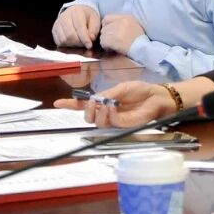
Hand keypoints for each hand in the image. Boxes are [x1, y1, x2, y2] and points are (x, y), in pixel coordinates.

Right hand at [52, 4, 100, 48]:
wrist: (77, 11)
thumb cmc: (87, 17)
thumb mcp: (95, 21)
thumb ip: (93, 30)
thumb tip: (90, 39)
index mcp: (77, 11)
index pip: (79, 27)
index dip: (85, 38)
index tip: (89, 46)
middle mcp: (64, 16)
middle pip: (70, 35)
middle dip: (79, 43)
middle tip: (85, 44)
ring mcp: (58, 23)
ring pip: (63, 40)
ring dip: (72, 45)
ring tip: (79, 43)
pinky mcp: (54, 29)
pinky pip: (58, 42)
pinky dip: (66, 46)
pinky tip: (73, 43)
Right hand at [52, 81, 174, 127]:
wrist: (156, 96)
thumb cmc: (140, 91)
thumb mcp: (120, 88)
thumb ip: (107, 94)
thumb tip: (93, 98)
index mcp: (104, 101)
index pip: (84, 105)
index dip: (70, 105)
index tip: (57, 103)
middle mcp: (106, 112)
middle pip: (87, 118)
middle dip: (86, 110)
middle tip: (94, 102)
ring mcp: (114, 120)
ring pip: (97, 122)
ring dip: (98, 112)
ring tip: (106, 104)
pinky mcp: (123, 125)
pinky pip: (109, 122)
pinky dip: (108, 114)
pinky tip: (112, 106)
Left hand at [98, 13, 145, 53]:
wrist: (143, 51)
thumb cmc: (139, 41)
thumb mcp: (134, 26)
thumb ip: (122, 22)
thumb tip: (108, 25)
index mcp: (126, 17)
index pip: (107, 18)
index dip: (106, 26)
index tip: (110, 33)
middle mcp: (121, 22)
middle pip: (104, 27)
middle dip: (106, 35)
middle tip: (113, 41)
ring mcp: (117, 30)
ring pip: (103, 35)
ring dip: (106, 42)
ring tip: (115, 46)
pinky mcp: (114, 40)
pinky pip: (103, 42)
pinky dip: (106, 47)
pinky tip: (114, 49)